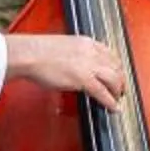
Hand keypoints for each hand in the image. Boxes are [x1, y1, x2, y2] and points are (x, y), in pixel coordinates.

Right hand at [6, 33, 125, 107]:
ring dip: (118, 90)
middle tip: (120, 88)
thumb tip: (77, 66)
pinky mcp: (84, 79)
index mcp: (86, 42)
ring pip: (114, 79)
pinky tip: (113, 108)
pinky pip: (103, 92)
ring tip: (117, 98)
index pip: (110, 54)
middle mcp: (92, 52)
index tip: (116, 72)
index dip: (116, 66)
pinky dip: (110, 102)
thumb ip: (75, 54)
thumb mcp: (62, 47)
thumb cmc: (37, 51)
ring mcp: (89, 65)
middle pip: (116, 66)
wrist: (28, 54)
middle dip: (120, 79)